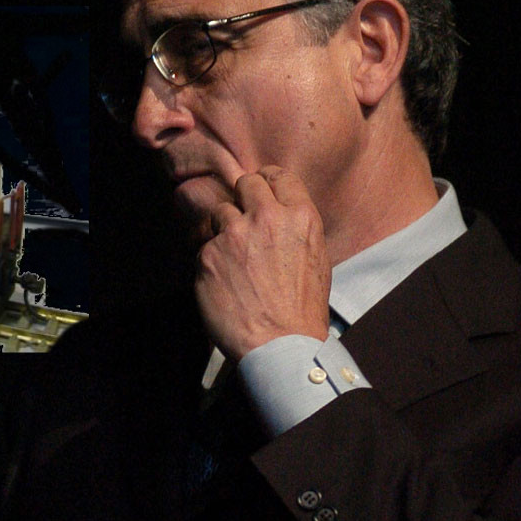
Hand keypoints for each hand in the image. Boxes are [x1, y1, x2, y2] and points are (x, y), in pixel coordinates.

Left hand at [194, 166, 330, 360]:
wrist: (281, 344)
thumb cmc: (302, 309)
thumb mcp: (316, 258)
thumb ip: (294, 228)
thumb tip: (277, 213)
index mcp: (301, 217)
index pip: (278, 176)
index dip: (266, 181)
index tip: (259, 190)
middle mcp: (267, 218)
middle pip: (245, 183)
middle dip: (242, 198)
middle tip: (242, 219)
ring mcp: (234, 234)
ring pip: (220, 212)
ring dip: (223, 229)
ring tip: (232, 258)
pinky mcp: (209, 253)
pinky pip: (204, 244)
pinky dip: (210, 259)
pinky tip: (223, 281)